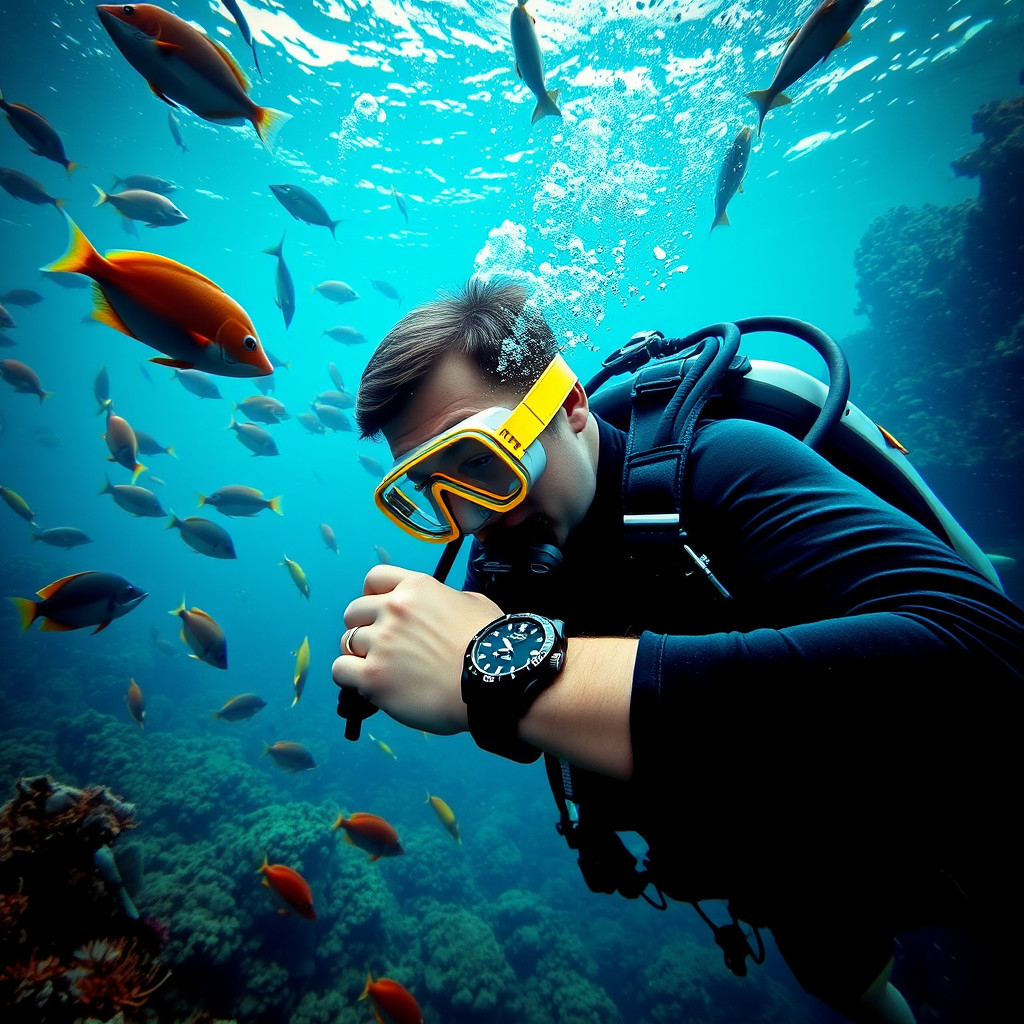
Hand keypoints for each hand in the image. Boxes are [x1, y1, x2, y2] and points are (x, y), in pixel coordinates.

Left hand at [332, 565, 501, 734]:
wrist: (494, 683)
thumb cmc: (492, 645)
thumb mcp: (474, 603)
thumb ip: (446, 599)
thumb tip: (438, 608)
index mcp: (416, 587)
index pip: (374, 579)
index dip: (373, 596)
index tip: (380, 612)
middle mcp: (393, 609)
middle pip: (354, 612)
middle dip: (364, 628)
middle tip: (381, 646)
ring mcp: (381, 643)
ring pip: (346, 642)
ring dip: (359, 655)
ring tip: (380, 669)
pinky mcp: (373, 676)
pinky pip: (340, 670)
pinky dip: (350, 677)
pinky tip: (369, 684)